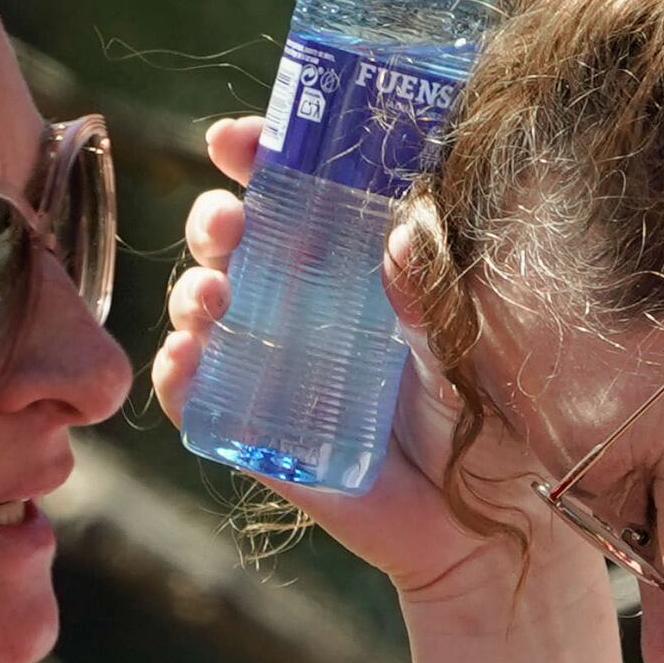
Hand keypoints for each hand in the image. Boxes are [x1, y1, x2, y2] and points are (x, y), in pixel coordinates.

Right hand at [154, 120, 562, 612]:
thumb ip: (434, 292)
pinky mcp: (254, 432)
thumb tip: (396, 236)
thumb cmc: (485, 413)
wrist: (484, 523)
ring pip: (204, 311)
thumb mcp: (467, 340)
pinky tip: (186, 357)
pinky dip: (177, 373)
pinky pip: (196, 398)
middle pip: (235, 242)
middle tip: (228, 222)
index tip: (236, 139)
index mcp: (352, 262)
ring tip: (214, 298)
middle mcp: (302, 305)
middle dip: (215, 221)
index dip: (258, 156)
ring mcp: (271, 367)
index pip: (295, 191)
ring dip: (192, 292)